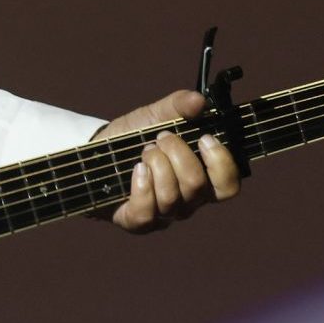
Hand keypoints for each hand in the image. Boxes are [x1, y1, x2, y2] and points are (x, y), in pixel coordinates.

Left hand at [92, 89, 239, 233]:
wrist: (96, 154)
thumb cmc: (132, 138)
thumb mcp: (154, 116)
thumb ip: (178, 106)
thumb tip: (199, 101)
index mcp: (201, 178)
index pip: (228, 186)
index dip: (222, 164)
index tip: (204, 138)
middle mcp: (187, 201)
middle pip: (197, 186)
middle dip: (178, 154)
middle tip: (161, 137)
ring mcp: (163, 214)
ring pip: (172, 198)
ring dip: (157, 166)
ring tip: (144, 150)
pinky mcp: (138, 222)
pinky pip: (147, 212)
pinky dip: (142, 186)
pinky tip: (136, 169)